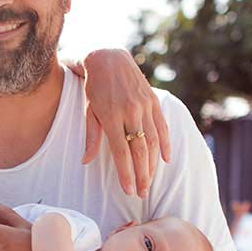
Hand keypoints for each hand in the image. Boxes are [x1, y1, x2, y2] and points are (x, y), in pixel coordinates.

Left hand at [67, 49, 170, 197]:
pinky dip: (166, 144)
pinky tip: (166, 160)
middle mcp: (131, 112)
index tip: (128, 190)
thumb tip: (86, 161)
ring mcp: (144, 106)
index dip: (126, 173)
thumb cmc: (93, 86)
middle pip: (140, 150)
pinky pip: (163, 126)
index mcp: (112, 116)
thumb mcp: (88, 110)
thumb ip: (91, 136)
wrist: (108, 57)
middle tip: (141, 193)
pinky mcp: (154, 100)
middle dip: (142, 175)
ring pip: (154, 141)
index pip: (121, 152)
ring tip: (150, 182)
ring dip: (153, 165)